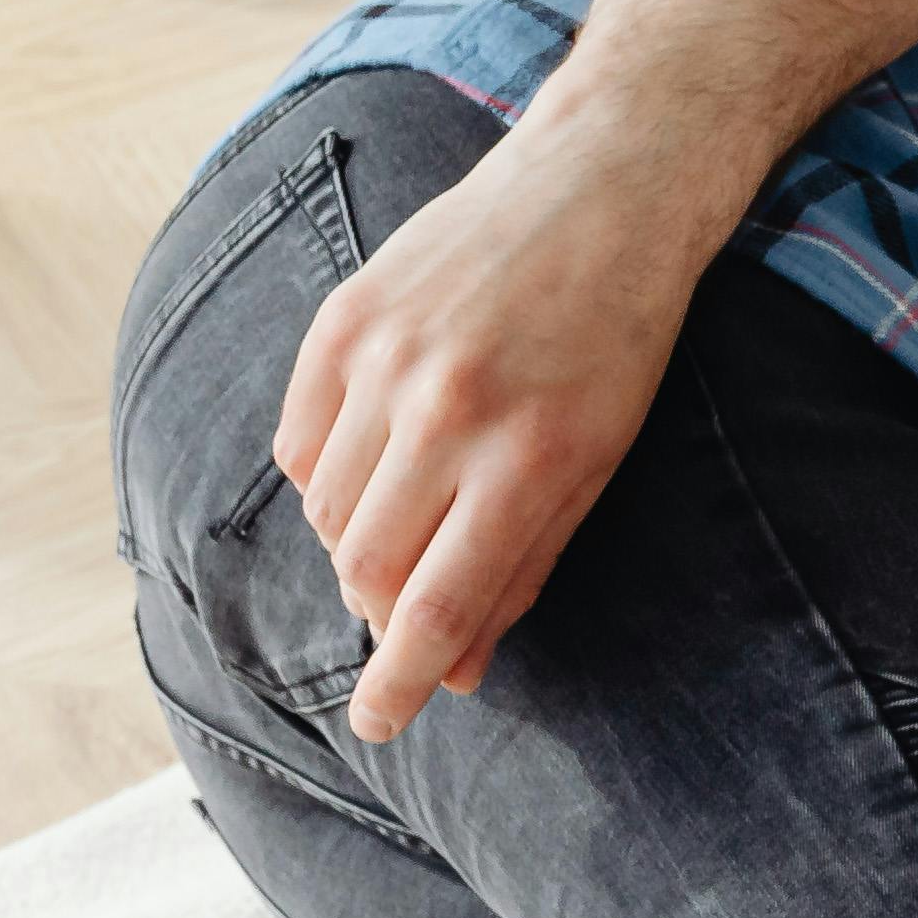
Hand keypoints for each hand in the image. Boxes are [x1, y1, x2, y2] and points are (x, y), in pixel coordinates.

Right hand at [271, 113, 739, 740]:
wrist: (597, 193)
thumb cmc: (617, 343)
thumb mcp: (599, 464)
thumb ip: (523, 566)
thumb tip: (459, 668)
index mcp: (530, 460)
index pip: (437, 608)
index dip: (402, 682)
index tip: (380, 724)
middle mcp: (447, 414)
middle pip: (369, 570)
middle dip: (382, 616)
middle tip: (408, 615)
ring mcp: (385, 362)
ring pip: (328, 514)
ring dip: (358, 547)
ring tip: (411, 521)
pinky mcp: (341, 322)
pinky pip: (300, 444)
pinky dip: (327, 478)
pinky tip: (376, 463)